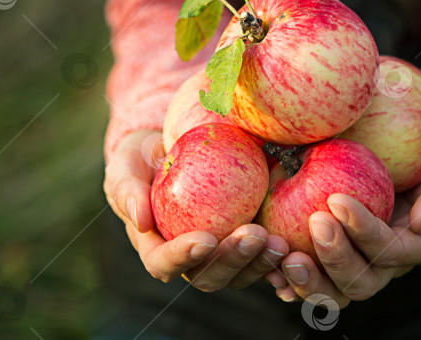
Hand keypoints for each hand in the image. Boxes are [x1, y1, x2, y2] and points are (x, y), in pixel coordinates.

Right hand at [104, 129, 288, 290]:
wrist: (170, 146)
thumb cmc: (140, 157)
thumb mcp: (126, 164)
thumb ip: (127, 188)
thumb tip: (139, 220)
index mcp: (155, 246)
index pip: (163, 263)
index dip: (182, 257)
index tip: (205, 238)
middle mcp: (188, 258)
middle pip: (208, 275)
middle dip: (232, 260)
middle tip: (254, 234)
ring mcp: (218, 254)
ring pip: (239, 273)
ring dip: (259, 261)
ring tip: (279, 241)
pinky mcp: (242, 243)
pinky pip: (261, 257)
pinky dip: (277, 255)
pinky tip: (294, 241)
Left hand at [266, 142, 420, 305]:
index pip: (391, 250)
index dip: (365, 232)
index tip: (337, 200)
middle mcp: (389, 262)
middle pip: (361, 280)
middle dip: (334, 258)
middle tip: (312, 222)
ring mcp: (363, 261)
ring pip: (336, 290)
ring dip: (308, 278)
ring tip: (281, 255)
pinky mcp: (339, 253)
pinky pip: (315, 275)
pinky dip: (290, 278)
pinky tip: (268, 266)